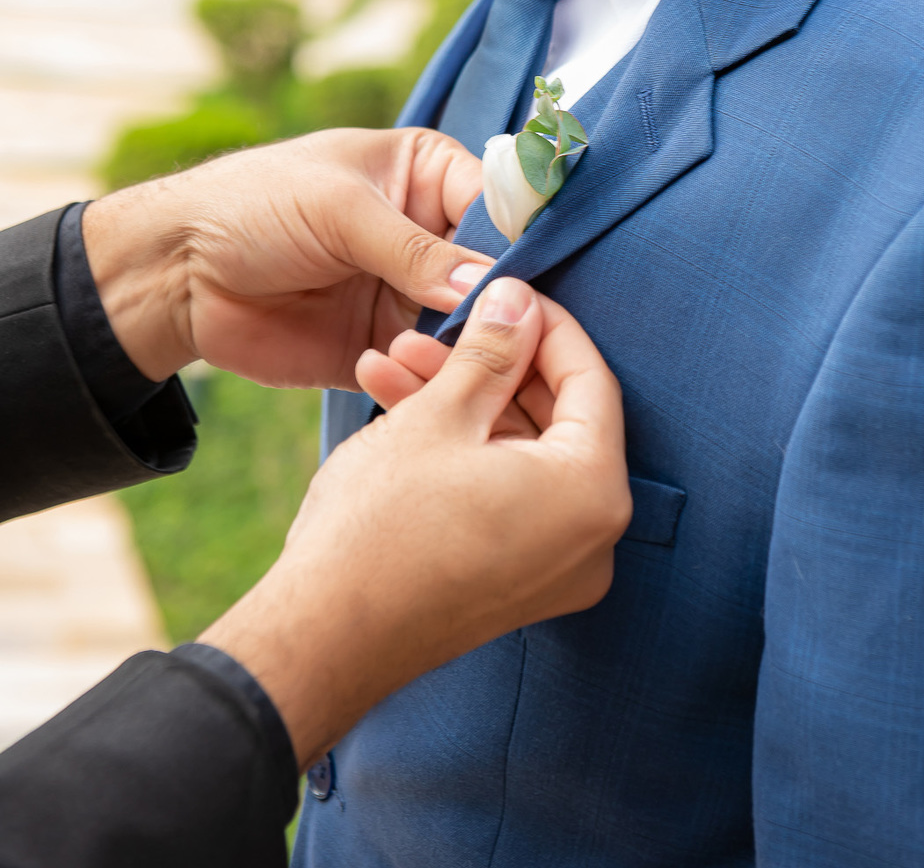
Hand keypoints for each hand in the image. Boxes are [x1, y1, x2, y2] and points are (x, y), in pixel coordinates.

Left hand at [82, 128, 492, 384]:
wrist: (176, 273)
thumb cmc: (254, 205)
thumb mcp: (340, 210)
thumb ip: (415, 250)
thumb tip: (489, 289)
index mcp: (427, 176)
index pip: (499, 205)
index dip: (518, 241)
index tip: (531, 280)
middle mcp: (428, 236)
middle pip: (493, 274)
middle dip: (497, 304)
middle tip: (500, 329)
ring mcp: (407, 296)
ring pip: (466, 328)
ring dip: (457, 345)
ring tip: (430, 351)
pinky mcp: (382, 349)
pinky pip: (423, 370)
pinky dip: (422, 377)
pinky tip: (395, 371)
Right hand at [201, 278, 631, 768]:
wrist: (320, 640)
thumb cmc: (382, 527)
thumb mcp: (441, 414)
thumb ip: (493, 350)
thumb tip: (519, 299)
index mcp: (592, 493)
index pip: (590, 381)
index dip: (546, 326)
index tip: (507, 293)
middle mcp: (590, 538)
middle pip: (553, 417)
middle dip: (489, 365)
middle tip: (438, 328)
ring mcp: (552, 567)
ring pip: (518, 453)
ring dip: (461, 402)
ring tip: (393, 359)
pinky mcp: (512, 582)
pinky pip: (502, 494)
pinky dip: (461, 451)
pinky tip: (394, 404)